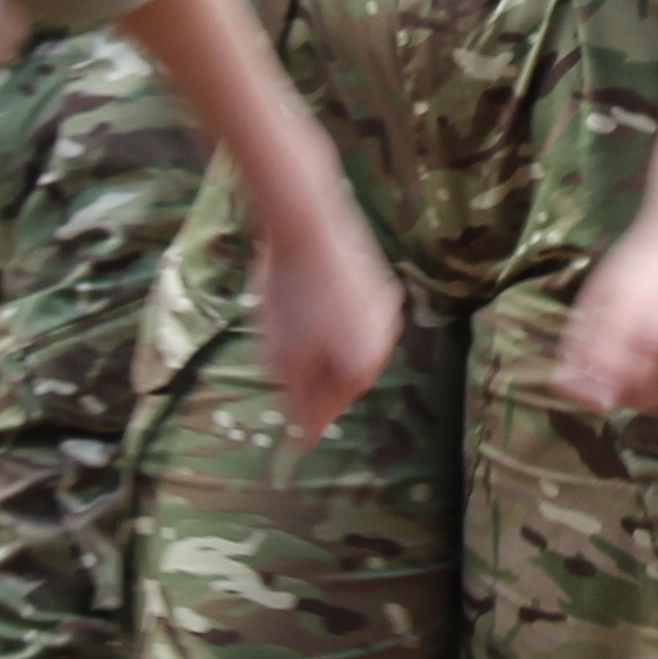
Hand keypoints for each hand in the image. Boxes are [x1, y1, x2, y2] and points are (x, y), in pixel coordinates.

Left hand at [248, 160, 406, 443]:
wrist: (305, 224)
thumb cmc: (289, 293)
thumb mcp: (281, 357)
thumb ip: (295, 397)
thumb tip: (301, 430)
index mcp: (362, 369)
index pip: (325, 412)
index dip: (298, 419)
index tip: (283, 435)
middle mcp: (383, 343)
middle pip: (338, 379)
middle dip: (308, 378)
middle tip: (274, 364)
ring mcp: (383, 310)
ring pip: (343, 346)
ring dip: (317, 347)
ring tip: (284, 321)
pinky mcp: (375, 284)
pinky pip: (348, 317)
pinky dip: (325, 318)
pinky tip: (301, 298)